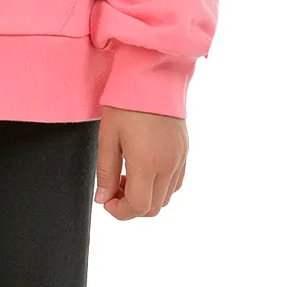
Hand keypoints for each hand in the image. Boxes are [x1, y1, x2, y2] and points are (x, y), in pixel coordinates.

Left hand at [95, 105, 187, 219]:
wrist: (151, 75)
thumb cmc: (125, 102)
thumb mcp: (107, 135)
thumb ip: (105, 171)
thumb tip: (103, 198)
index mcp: (147, 163)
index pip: (138, 206)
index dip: (120, 211)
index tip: (106, 201)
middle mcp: (168, 165)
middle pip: (154, 207)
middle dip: (131, 206)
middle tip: (113, 187)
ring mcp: (180, 158)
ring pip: (166, 197)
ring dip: (146, 196)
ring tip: (127, 175)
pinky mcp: (184, 150)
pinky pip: (176, 182)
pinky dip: (160, 186)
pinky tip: (144, 169)